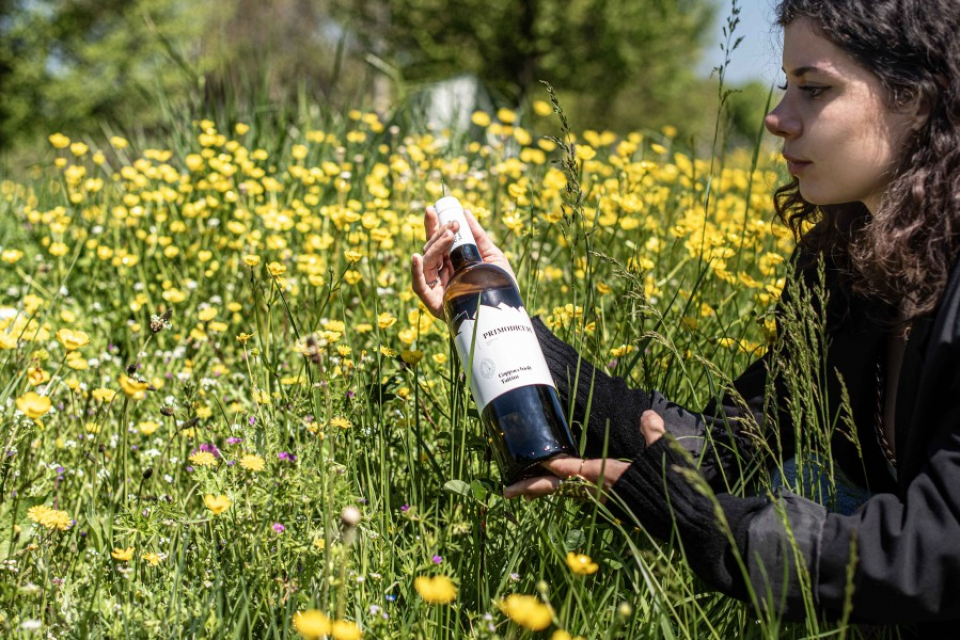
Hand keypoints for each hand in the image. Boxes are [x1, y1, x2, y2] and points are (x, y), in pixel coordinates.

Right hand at [410, 206, 515, 318]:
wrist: (507, 312)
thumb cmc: (500, 285)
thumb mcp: (492, 256)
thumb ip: (478, 236)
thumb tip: (466, 212)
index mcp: (452, 262)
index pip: (438, 241)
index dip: (433, 225)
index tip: (433, 208)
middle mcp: (441, 273)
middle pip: (430, 249)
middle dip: (438, 233)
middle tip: (452, 224)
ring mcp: (436, 287)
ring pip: (426, 262)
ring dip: (434, 246)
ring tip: (447, 235)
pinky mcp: (433, 303)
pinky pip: (419, 286)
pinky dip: (416, 271)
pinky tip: (416, 257)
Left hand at [503, 410, 666, 500]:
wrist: (683, 520)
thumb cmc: (672, 488)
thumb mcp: (663, 456)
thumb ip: (653, 434)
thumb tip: (648, 415)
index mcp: (607, 477)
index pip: (571, 468)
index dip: (551, 464)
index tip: (532, 460)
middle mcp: (599, 490)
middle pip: (558, 487)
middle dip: (531, 488)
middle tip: (505, 492)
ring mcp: (602, 498)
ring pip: (565, 492)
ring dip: (543, 490)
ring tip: (519, 489)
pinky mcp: (608, 501)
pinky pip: (578, 494)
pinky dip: (562, 490)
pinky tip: (555, 486)